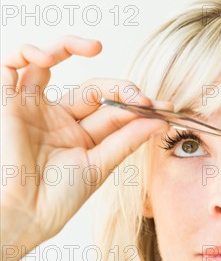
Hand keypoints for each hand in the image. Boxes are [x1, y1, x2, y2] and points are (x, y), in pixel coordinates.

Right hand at [1, 35, 169, 260]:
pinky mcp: (7, 101)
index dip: (135, 104)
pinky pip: (12, 64)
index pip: (110, 108)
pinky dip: (28, 51)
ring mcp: (33, 108)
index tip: (164, 109)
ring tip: (95, 47)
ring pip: (52, 64)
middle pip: (92, 88)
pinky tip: (49, 55)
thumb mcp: (100, 165)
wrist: (26, 213)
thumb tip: (161, 121)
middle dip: (121, 88)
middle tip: (144, 99)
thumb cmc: (59, 198)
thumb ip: (126, 140)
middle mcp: (57, 118)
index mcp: (79, 135)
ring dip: (71, 48)